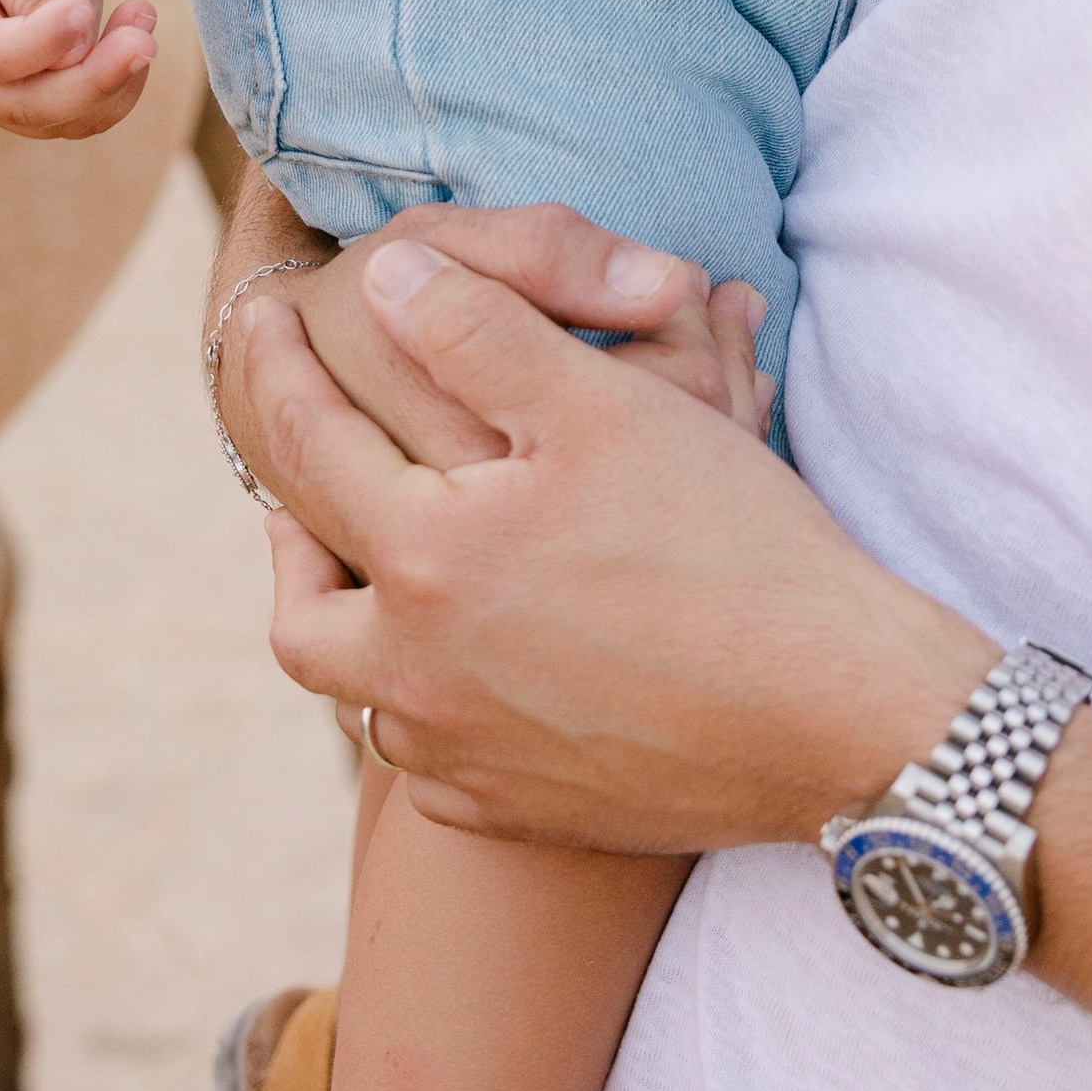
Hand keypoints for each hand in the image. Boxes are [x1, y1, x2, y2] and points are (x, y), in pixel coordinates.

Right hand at [0, 0, 156, 135]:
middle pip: (26, 106)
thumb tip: (76, 56)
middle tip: (142, 40)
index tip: (82, 9)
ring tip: (142, 16)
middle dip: (91, 82)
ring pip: (65, 119)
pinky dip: (124, 80)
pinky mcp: (45, 85)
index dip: (36, 45)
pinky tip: (138, 26)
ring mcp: (3, 86)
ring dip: (116, 81)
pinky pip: (89, 110)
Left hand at [250, 232, 990, 853]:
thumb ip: (478, 332)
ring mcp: (469, 757)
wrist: (836, 711)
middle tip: (297, 492)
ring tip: (389, 577)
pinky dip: (429, 711)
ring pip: (363, 698)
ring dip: (361, 632)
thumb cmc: (727, 543)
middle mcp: (420, 676)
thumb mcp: (603, 408)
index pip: (309, 448)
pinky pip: (433, 768)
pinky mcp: (522, 813)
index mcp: (425, 562)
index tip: (256, 326)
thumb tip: (388, 277)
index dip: (278, 372)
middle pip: (299, 610)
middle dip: (287, 538)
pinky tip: (468, 674)